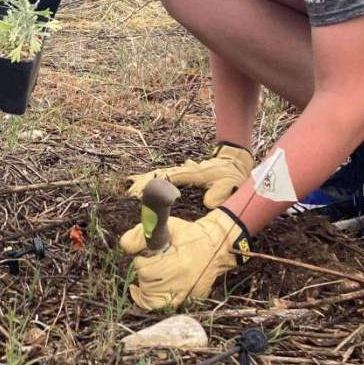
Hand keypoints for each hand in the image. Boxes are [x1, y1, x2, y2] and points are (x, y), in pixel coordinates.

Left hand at [118, 208, 248, 309]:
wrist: (216, 246)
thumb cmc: (190, 235)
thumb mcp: (169, 226)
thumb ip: (143, 233)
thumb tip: (126, 246)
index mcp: (179, 264)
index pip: (146, 269)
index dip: (142, 260)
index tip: (148, 254)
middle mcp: (182, 283)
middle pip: (147, 283)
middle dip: (144, 270)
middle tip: (152, 261)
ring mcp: (184, 295)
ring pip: (149, 295)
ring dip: (146, 283)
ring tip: (154, 271)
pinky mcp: (185, 301)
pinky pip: (156, 307)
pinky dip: (145, 299)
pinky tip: (139, 290)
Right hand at [125, 144, 252, 208]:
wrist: (234, 161)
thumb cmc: (231, 175)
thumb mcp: (230, 184)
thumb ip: (220, 193)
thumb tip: (209, 203)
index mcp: (193, 174)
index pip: (171, 178)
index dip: (156, 183)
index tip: (148, 188)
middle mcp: (185, 171)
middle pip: (160, 175)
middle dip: (144, 182)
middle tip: (130, 192)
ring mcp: (183, 171)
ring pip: (160, 175)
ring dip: (145, 181)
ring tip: (129, 189)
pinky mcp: (183, 174)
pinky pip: (164, 176)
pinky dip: (152, 179)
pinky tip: (142, 184)